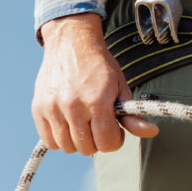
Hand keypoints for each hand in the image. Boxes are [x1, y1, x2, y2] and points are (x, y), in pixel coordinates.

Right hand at [32, 13, 159, 154]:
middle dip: (97, 141)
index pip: (107, 143)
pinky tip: (68, 124)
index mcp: (97, 101)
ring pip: (67, 147)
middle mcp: (73, 106)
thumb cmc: (99, 65)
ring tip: (83, 123)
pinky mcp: (38, 108)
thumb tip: (152, 132)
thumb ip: (133, 114)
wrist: (71, 42)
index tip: (114, 129)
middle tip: (98, 124)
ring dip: (78, 141)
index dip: (115, 140)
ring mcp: (53, 108)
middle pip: (87, 148)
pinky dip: (59, 139)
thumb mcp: (120, 86)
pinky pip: (49, 141)